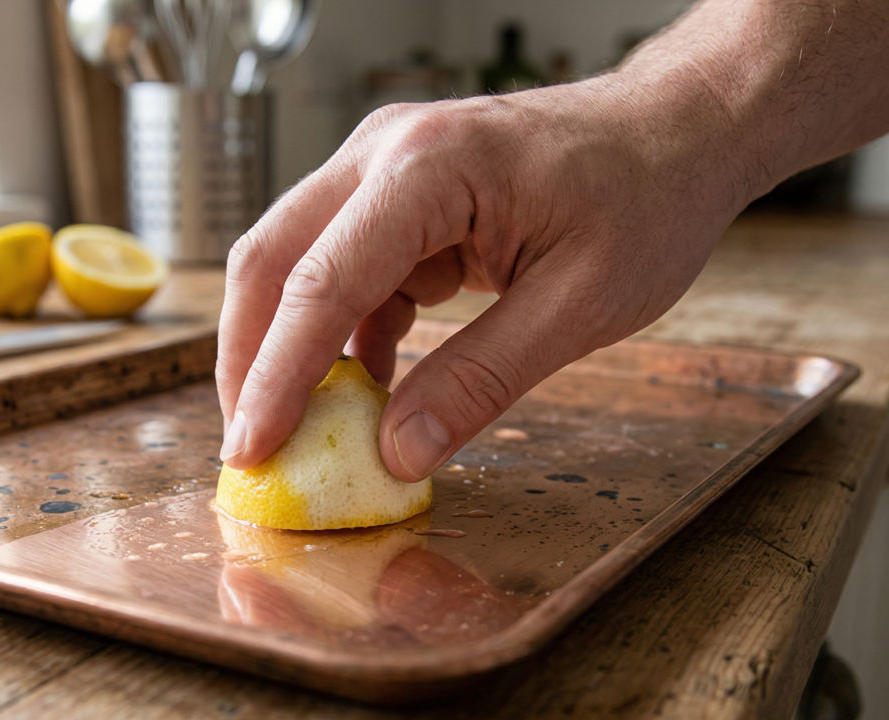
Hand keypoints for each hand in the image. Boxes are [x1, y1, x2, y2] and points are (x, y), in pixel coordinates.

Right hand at [216, 77, 747, 480]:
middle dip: (250, 358)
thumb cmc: (648, 197)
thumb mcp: (579, 305)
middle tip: (251, 444)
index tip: (251, 449)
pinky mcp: (399, 196)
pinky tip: (367, 386)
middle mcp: (386, 153)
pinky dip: (343, 332)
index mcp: (430, 168)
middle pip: (273, 260)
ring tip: (301, 428)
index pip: (322, 282)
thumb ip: (482, 380)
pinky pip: (344, 269)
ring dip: (288, 347)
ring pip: (295, 263)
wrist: (679, 130)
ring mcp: (385, 168)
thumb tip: (398, 452)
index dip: (277, 376)